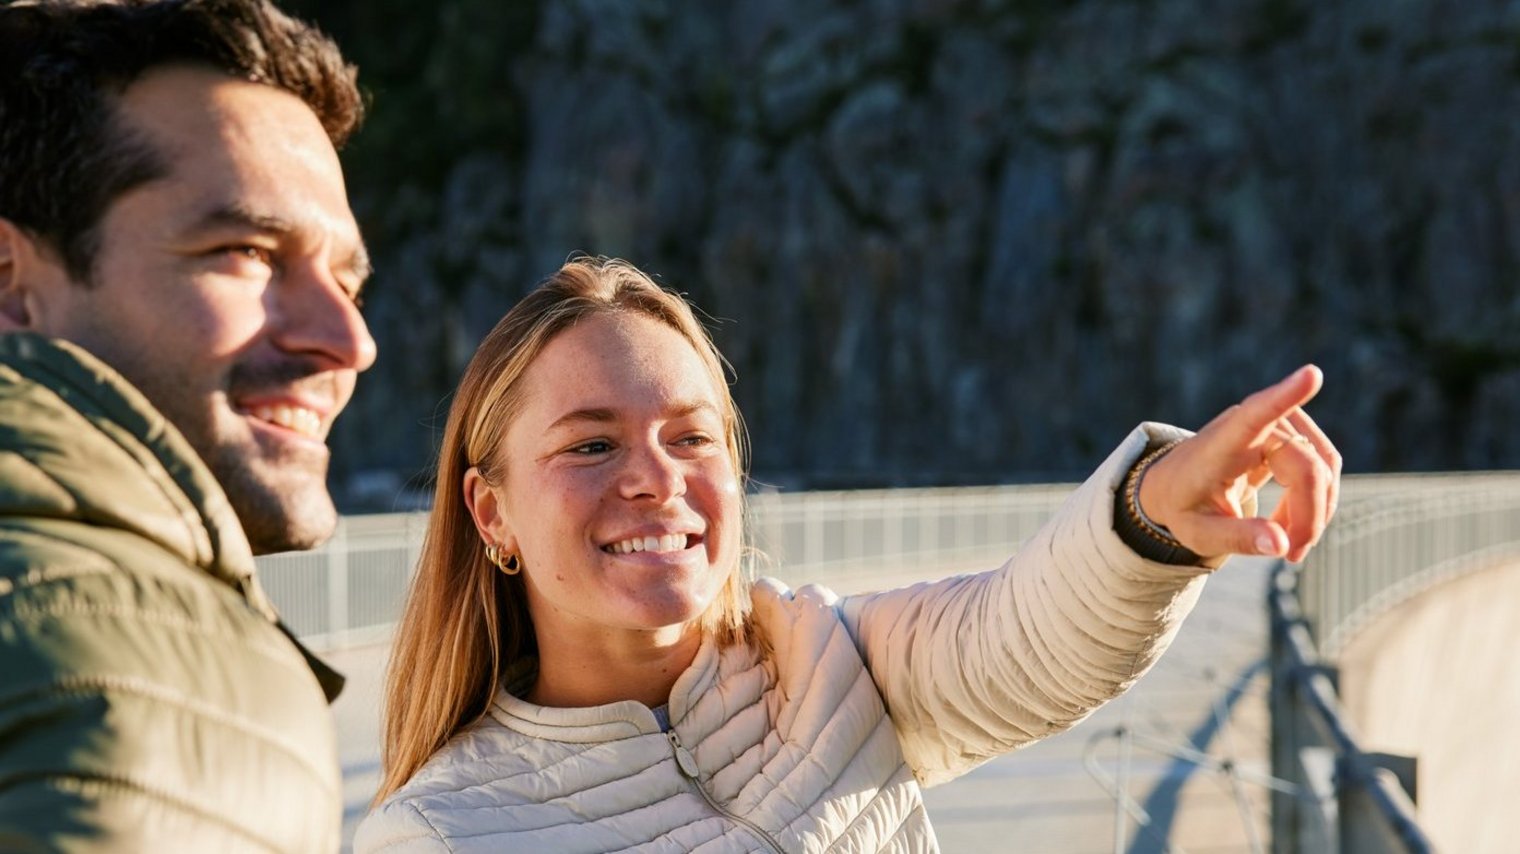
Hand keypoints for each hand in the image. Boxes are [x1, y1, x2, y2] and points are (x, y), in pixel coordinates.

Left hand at [1138, 365, 1340, 561]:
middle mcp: (1249, 427)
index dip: (1285, 397)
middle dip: (1310, 515)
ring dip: (1318, 509)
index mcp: (1220, 445)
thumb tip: (1281, 545)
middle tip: (1291, 555)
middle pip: (1307, 465)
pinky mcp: (1290, 433)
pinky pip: (1324, 464)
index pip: (1254, 415)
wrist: (1175, 486)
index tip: (1312, 374)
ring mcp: (1273, 425)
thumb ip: (1237, 538)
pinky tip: (1291, 525)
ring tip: (1289, 545)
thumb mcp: (1198, 533)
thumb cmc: (1184, 506)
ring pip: (1324, 464)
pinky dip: (1318, 499)